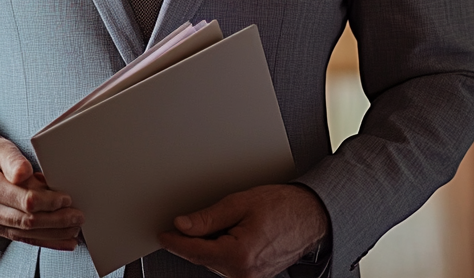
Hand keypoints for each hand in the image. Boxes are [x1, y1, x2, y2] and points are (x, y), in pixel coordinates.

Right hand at [0, 136, 84, 250]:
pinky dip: (46, 242)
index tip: (65, 198)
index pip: (24, 199)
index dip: (48, 201)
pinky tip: (63, 241)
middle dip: (57, 220)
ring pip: (27, 233)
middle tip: (77, 215)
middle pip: (28, 219)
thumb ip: (12, 158)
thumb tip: (23, 171)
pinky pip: (23, 239)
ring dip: (54, 233)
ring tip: (74, 229)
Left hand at [158, 184, 328, 277]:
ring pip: (215, 261)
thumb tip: (183, 226)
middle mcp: (243, 274)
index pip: (194, 251)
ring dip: (214, 243)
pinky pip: (228, 264)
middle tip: (208, 217)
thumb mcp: (239, 203)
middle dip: (198, 238)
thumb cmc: (283, 207)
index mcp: (238, 256)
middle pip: (203, 256)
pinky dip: (225, 249)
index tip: (162, 235)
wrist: (311, 216)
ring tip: (235, 222)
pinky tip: (238, 233)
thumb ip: (208, 218)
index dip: (174, 241)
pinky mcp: (254, 277)